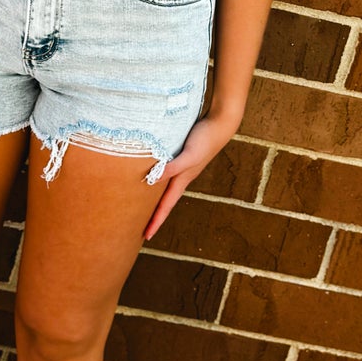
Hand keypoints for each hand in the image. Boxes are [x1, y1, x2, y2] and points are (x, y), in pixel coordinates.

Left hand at [142, 111, 240, 240]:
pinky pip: (166, 172)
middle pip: (164, 200)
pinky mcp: (181, 155)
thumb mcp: (188, 155)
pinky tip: (152, 174)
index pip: (165, 206)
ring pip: (165, 187)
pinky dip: (157, 177)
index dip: (156, 221)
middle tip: (140, 227)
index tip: (146, 236)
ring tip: (142, 205)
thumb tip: (151, 180)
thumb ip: (172, 168)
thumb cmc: (205, 140)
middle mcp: (182, 176)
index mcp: (182, 180)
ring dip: (155, 198)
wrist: (220, 124)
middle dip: (154, 215)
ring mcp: (183, 167)